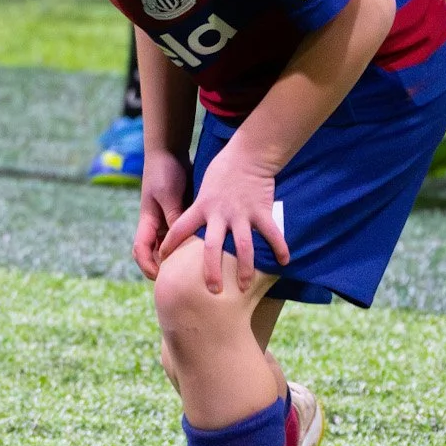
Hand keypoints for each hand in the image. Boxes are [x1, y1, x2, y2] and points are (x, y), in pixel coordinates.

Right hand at [133, 152, 190, 279]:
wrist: (169, 151)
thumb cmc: (165, 171)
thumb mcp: (168, 195)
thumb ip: (175, 216)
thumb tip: (187, 240)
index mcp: (147, 221)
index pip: (141, 250)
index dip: (147, 266)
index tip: (159, 277)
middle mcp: (156, 224)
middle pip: (156, 253)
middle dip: (165, 269)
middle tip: (180, 283)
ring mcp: (169, 219)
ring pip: (172, 246)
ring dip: (180, 258)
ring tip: (196, 272)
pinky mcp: (181, 214)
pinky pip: (186, 235)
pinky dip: (192, 244)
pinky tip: (207, 252)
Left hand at [156, 145, 288, 293]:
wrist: (247, 154)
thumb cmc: (223, 170)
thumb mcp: (204, 189)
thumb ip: (200, 210)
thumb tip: (192, 230)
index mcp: (202, 207)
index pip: (180, 229)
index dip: (170, 245)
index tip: (162, 262)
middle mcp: (219, 214)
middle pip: (212, 248)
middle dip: (212, 271)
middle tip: (212, 291)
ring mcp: (241, 214)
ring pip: (243, 247)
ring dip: (244, 269)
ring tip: (243, 286)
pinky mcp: (261, 211)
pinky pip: (271, 233)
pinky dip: (280, 247)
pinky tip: (284, 262)